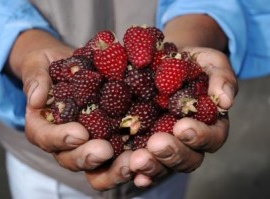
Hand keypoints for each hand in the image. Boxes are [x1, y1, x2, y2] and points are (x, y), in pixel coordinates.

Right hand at [10, 33, 131, 191]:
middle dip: (87, 156)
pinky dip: (128, 155)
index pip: (45, 137)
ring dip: (111, 166)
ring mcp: (86, 141)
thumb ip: (36, 80)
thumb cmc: (49, 65)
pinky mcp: (107, 136)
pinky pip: (116, 150)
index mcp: (42, 125)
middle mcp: (63, 140)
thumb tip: (36, 99)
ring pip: (95, 163)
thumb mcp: (37, 66)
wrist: (68, 65)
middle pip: (70, 157)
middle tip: (105, 151)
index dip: (60, 138)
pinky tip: (143, 152)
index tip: (79, 133)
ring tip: (129, 161)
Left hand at [129, 46, 237, 186]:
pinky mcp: (143, 145)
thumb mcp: (209, 62)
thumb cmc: (190, 63)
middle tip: (156, 144)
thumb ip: (221, 77)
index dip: (200, 136)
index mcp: (209, 124)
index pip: (212, 138)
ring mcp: (165, 145)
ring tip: (136, 160)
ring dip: (151, 166)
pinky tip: (126, 168)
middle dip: (172, 154)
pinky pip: (142, 163)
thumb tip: (226, 101)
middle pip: (187, 159)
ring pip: (163, 165)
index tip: (182, 127)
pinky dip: (134, 169)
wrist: (161, 61)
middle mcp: (188, 141)